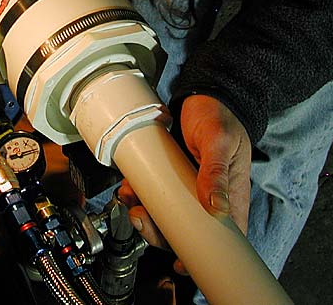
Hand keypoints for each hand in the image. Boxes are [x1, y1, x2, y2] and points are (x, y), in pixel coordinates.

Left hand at [118, 94, 251, 273]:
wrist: (203, 94)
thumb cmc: (221, 117)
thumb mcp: (220, 142)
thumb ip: (216, 172)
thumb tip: (215, 207)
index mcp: (229, 196)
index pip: (221, 237)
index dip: (201, 255)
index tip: (181, 265)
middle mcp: (207, 195)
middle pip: (184, 229)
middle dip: (159, 231)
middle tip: (141, 220)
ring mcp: (187, 185)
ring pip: (164, 211)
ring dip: (144, 212)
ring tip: (130, 201)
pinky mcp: (169, 172)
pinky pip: (153, 189)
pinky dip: (139, 192)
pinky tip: (129, 187)